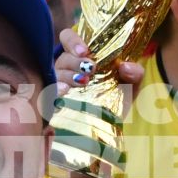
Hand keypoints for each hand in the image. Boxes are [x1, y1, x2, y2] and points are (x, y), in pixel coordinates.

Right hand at [53, 27, 144, 177]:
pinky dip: (53, 94)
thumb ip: (134, 75)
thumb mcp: (128, 90)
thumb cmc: (111, 106)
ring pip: (52, 74)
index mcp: (78, 59)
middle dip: (75, 61)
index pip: (66, 38)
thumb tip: (128, 66)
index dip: (73, 40)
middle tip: (89, 70)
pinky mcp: (45, 106)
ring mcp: (51, 88)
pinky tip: (62, 96)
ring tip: (78, 85)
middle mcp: (61, 70)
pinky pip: (43, 95)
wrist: (99, 139)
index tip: (86, 51)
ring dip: (66, 76)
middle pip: (61, 58)